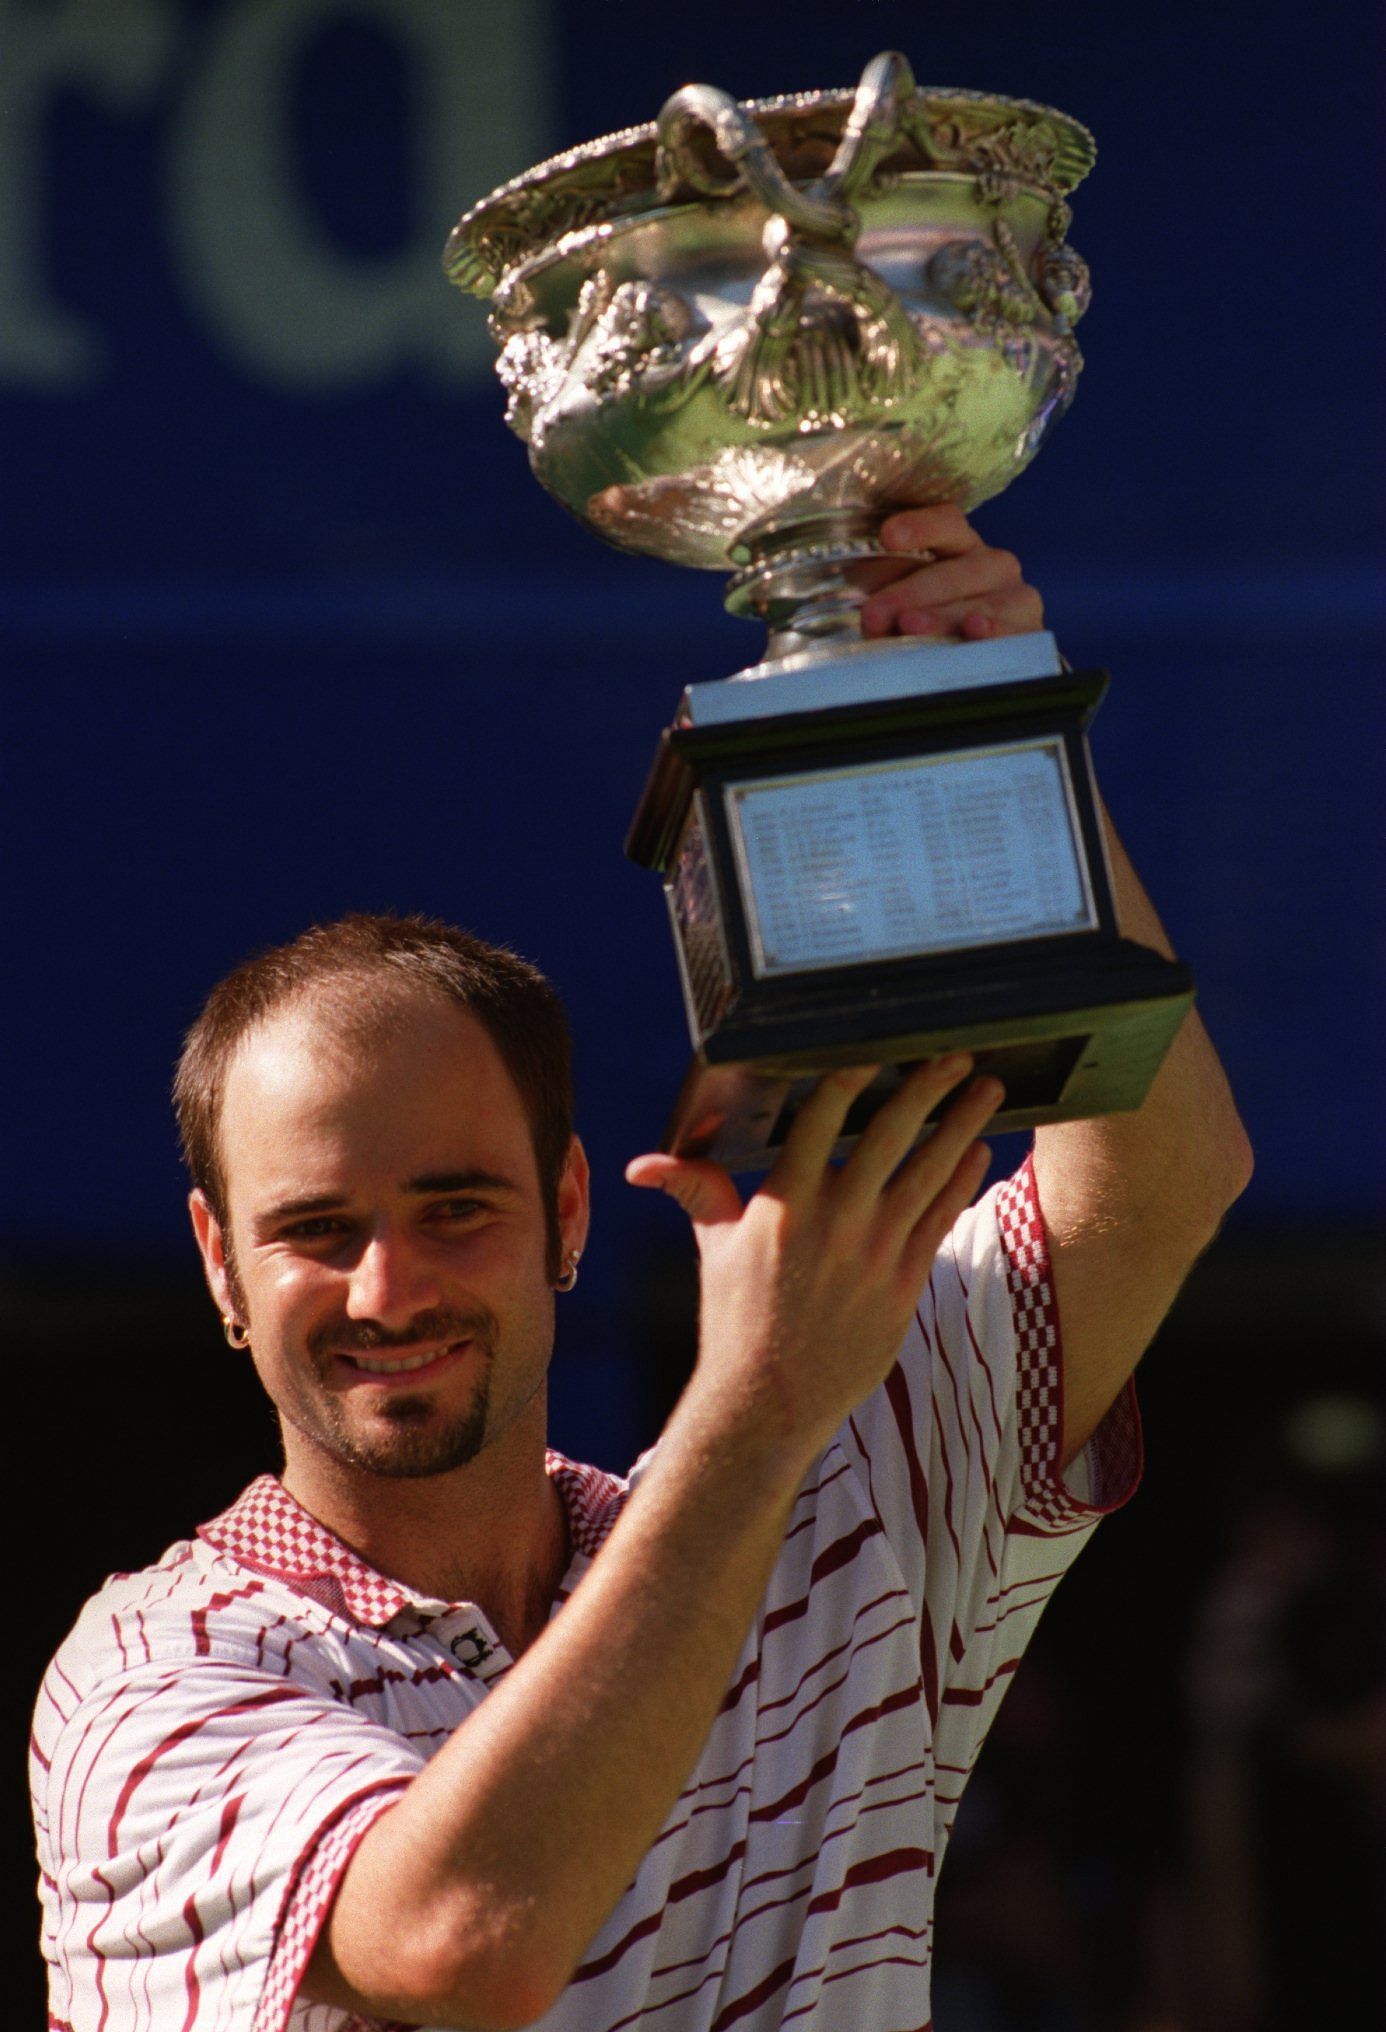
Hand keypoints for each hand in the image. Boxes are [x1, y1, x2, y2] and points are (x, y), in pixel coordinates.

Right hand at [627, 1058, 1002, 1463]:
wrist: (770, 1399)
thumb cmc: (736, 1319)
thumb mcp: (715, 1248)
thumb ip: (696, 1191)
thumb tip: (642, 1165)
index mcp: (786, 1202)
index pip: (820, 1121)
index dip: (850, 1080)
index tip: (877, 1050)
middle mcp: (834, 1220)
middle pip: (889, 1136)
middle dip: (926, 1090)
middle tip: (956, 1054)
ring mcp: (874, 1251)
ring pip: (928, 1172)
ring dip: (961, 1125)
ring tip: (989, 1088)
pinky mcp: (902, 1283)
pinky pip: (939, 1218)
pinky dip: (961, 1181)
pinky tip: (978, 1150)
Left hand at [852, 503, 1044, 642]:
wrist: (987, 658)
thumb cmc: (933, 625)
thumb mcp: (905, 605)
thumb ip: (888, 602)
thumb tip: (870, 613)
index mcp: (960, 545)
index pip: (945, 523)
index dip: (919, 527)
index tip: (888, 536)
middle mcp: (993, 565)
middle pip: (955, 572)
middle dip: (911, 593)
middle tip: (874, 612)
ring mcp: (1017, 598)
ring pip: (980, 604)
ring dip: (942, 616)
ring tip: (910, 625)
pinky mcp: (1030, 632)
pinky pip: (1013, 631)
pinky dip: (993, 632)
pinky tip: (974, 629)